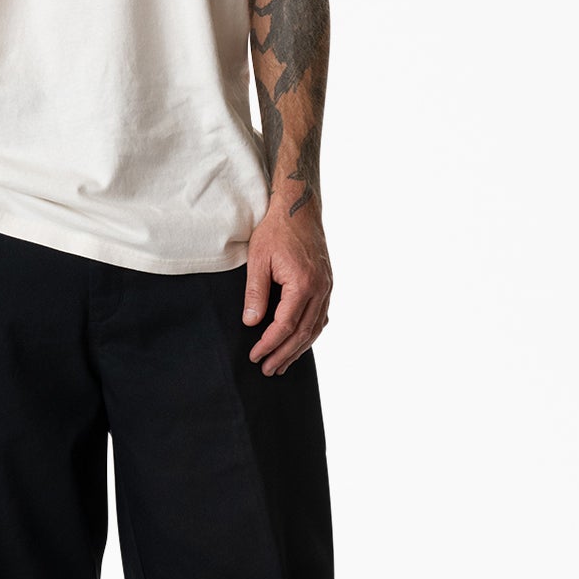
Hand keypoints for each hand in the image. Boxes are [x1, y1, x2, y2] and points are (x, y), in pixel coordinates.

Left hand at [242, 202, 332, 375]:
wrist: (299, 208)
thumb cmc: (275, 230)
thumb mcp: (258, 260)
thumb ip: (255, 293)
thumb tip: (251, 323)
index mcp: (303, 283)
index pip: (285, 325)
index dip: (269, 344)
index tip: (255, 356)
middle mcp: (320, 288)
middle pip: (303, 332)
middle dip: (284, 354)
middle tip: (267, 370)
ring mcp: (327, 287)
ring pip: (315, 327)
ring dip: (299, 349)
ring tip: (282, 364)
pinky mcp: (327, 283)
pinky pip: (321, 316)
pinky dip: (310, 333)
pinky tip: (300, 342)